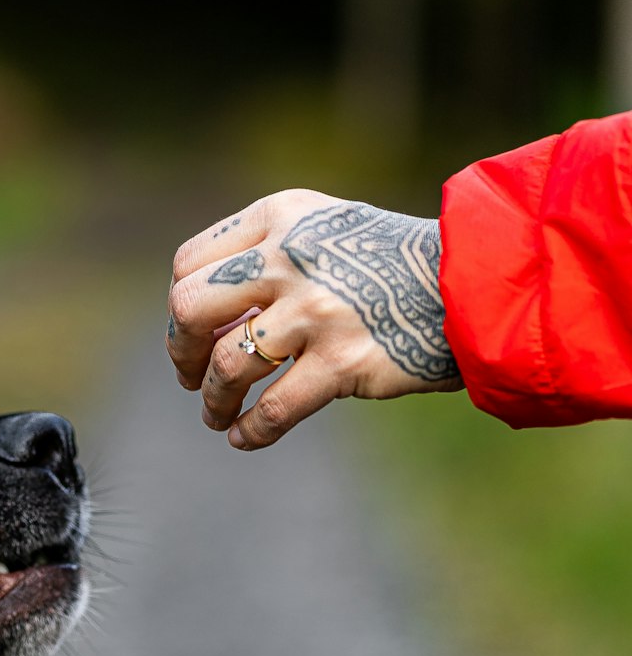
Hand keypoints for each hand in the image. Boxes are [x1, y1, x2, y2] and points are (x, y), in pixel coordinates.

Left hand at [166, 190, 462, 449]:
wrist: (475, 283)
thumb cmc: (395, 261)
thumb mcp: (326, 226)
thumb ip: (268, 251)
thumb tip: (203, 310)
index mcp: (280, 217)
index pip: (190, 263)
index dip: (180, 304)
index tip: (193, 330)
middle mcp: (290, 258)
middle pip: (189, 308)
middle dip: (180, 351)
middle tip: (189, 375)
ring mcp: (316, 311)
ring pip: (225, 366)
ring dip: (213, 399)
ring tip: (217, 415)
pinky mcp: (343, 362)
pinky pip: (273, 410)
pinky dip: (250, 431)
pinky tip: (244, 438)